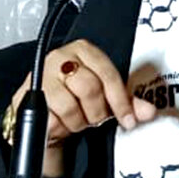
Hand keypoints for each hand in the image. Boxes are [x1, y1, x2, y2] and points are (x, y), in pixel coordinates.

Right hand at [9, 38, 156, 150]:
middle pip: (89, 88)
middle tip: (95, 119)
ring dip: (77, 121)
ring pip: (70, 106)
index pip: (107, 74)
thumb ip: (127, 103)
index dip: (120, 101)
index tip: (128, 120)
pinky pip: (51, 118)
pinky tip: (61, 123)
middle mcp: (61, 57)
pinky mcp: (29, 96)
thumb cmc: (75, 98)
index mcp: (84, 50)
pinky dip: (60, 127)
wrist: (42, 112)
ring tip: (77, 120)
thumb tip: (148, 112)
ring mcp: (43, 75)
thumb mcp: (104, 97)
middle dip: (96, 112)